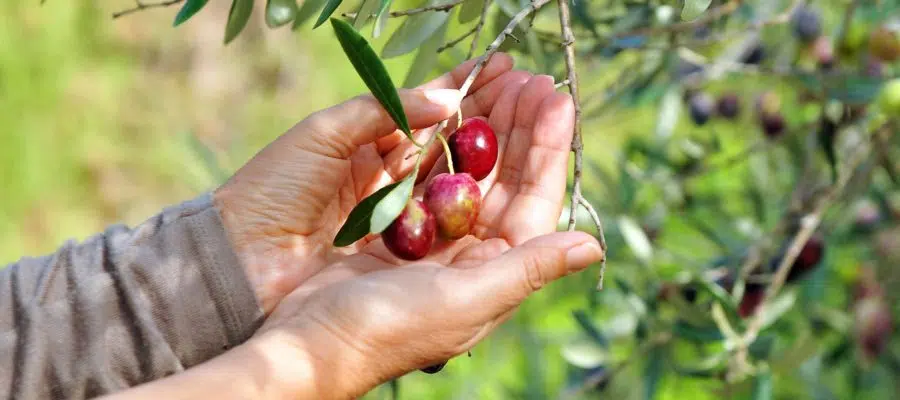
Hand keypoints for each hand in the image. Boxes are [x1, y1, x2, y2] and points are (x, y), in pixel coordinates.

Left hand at [214, 55, 519, 312]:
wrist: (237, 260)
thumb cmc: (272, 191)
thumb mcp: (324, 136)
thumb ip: (385, 113)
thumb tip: (449, 100)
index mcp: (372, 144)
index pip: (435, 113)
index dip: (472, 90)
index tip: (509, 68)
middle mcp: (395, 180)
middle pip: (459, 145)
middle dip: (501, 116)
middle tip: (540, 90)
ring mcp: (405, 219)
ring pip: (463, 180)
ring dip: (503, 150)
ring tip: (542, 116)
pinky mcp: (408, 254)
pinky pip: (453, 221)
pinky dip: (483, 197)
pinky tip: (513, 174)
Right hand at [247, 73, 602, 397]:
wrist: (309, 343)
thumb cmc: (389, 330)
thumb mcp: (466, 301)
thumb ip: (528, 269)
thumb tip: (593, 245)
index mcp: (495, 270)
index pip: (535, 200)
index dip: (550, 149)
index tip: (558, 100)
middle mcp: (472, 253)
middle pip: (507, 179)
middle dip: (521, 128)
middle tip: (531, 79)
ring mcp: (435, 237)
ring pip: (471, 170)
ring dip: (487, 127)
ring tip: (500, 82)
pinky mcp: (398, 226)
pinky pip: (429, 173)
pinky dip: (441, 141)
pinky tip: (450, 111)